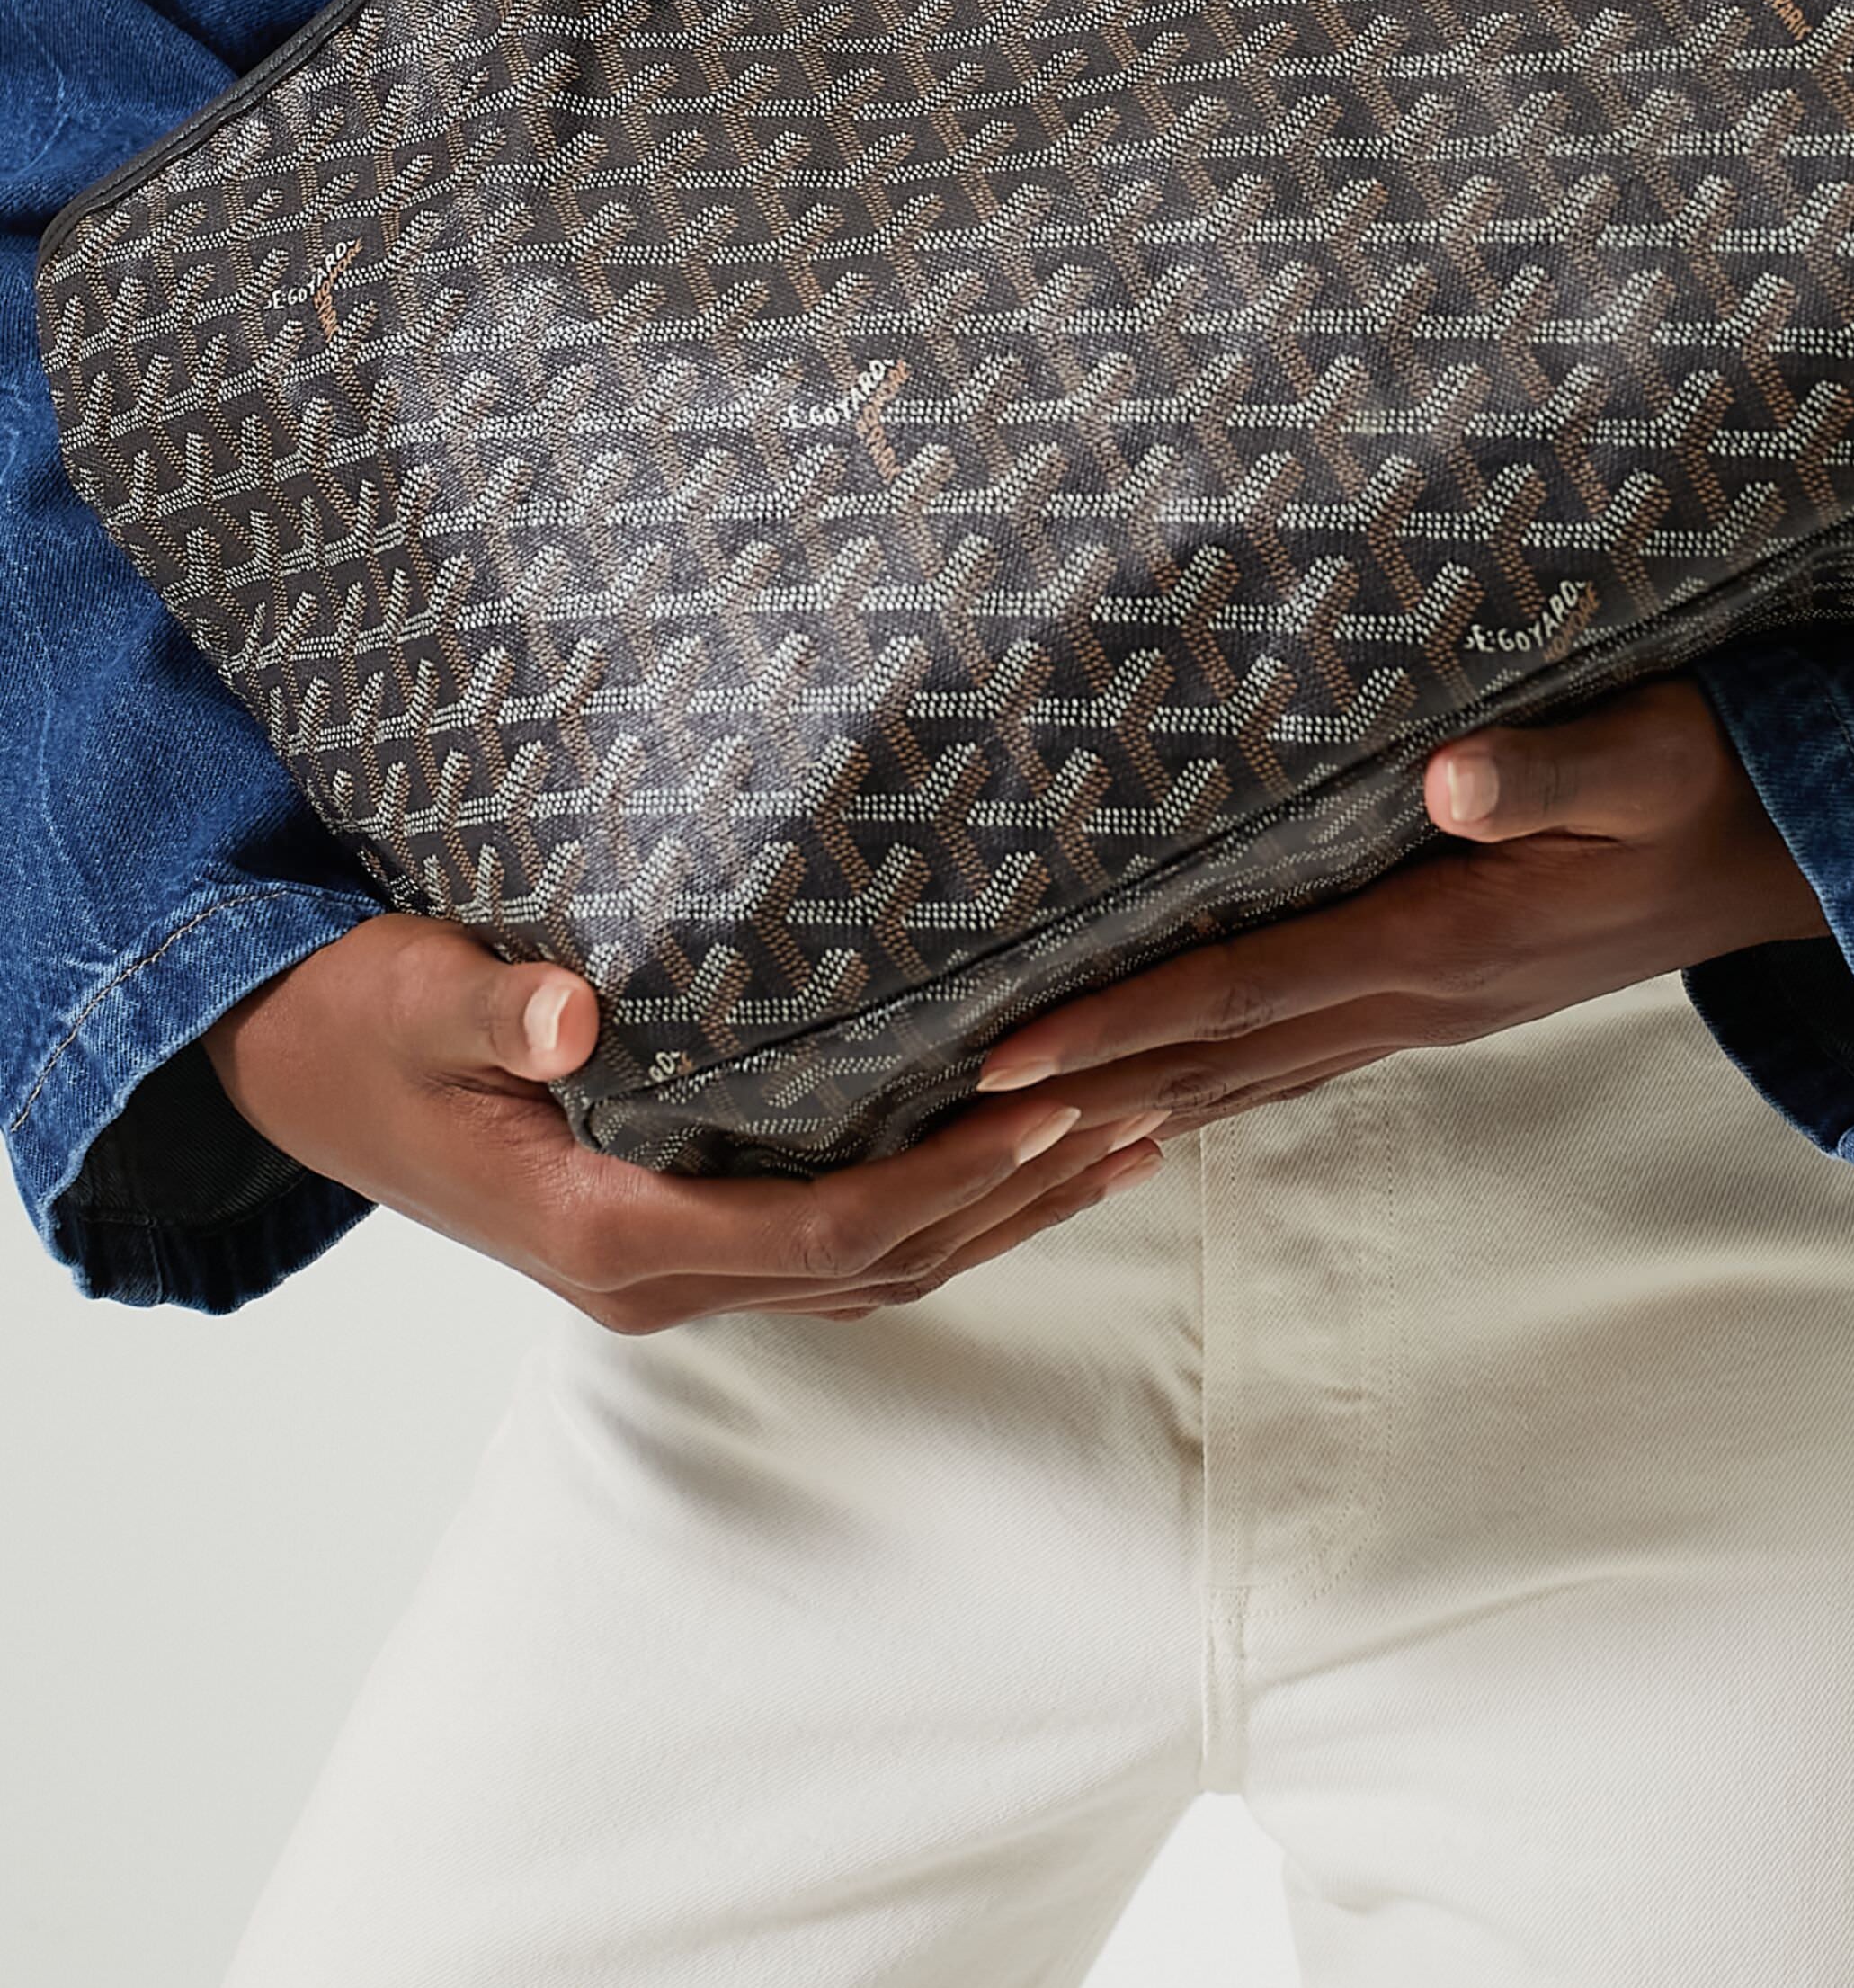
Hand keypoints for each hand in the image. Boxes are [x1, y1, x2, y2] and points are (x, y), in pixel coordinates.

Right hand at [207, 917, 1164, 1330]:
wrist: (294, 1073)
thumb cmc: (360, 1022)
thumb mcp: (414, 996)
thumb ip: (497, 1006)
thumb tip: (572, 1010)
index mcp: (611, 1230)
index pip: (829, 1232)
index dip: (952, 1180)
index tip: (1055, 1111)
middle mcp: (654, 1274)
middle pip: (882, 1265)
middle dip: (1016, 1195)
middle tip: (1143, 1107)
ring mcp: (669, 1268)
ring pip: (875, 1273)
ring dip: (1000, 1212)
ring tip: (1125, 1133)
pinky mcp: (675, 1233)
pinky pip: (837, 1246)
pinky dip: (938, 1207)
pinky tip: (1012, 1151)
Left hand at [973, 680, 1828, 1128]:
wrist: (1798, 855)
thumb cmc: (1713, 782)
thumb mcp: (1649, 752)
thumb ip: (1550, 765)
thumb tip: (1452, 781)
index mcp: (1440, 943)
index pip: (1240, 993)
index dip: (1117, 1024)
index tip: (1001, 1056)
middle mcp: (1416, 1000)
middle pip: (1212, 1058)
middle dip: (1076, 1091)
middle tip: (942, 1125)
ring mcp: (1427, 1013)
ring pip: (1242, 1076)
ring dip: (1125, 1104)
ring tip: (1005, 1133)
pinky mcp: (1440, 997)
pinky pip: (1291, 1061)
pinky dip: (1203, 1088)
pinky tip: (1146, 1107)